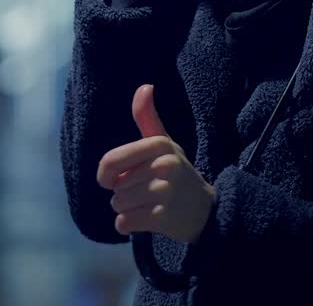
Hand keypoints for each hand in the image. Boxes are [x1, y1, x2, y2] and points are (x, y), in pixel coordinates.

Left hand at [97, 84, 214, 243]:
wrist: (206, 211)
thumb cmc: (177, 173)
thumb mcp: (164, 143)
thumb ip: (148, 118)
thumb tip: (145, 86)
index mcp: (159, 144)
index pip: (110, 162)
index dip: (106, 175)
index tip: (115, 179)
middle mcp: (164, 165)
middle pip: (115, 188)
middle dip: (124, 193)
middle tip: (149, 192)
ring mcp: (165, 192)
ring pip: (118, 206)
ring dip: (128, 210)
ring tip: (151, 204)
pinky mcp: (163, 217)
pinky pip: (124, 223)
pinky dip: (129, 225)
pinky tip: (149, 220)